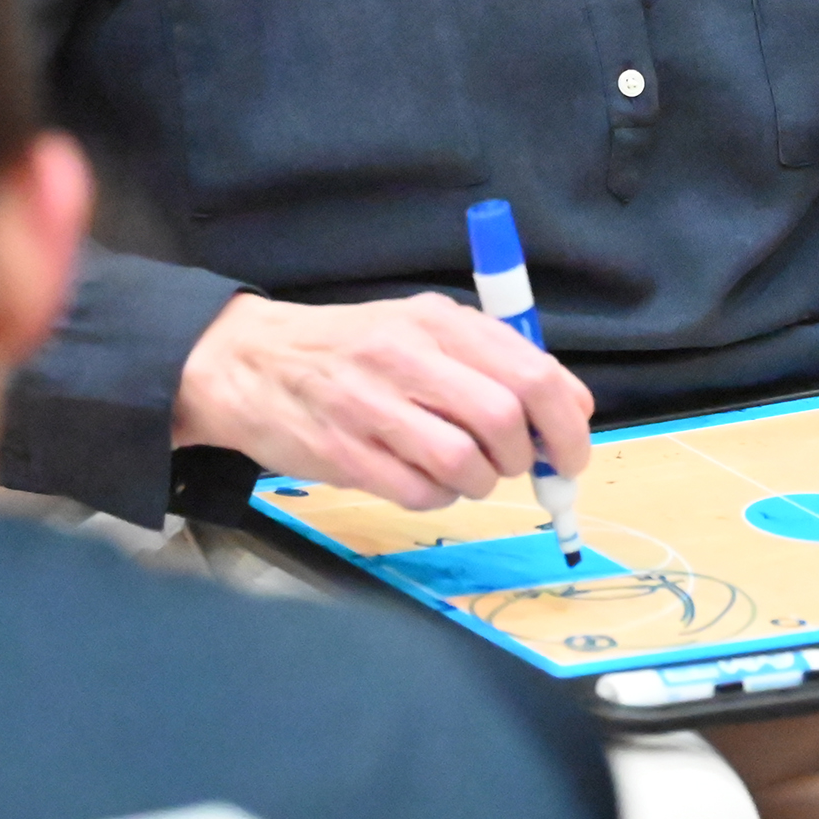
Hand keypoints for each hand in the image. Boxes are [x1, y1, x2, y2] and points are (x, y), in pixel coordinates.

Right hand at [173, 293, 593, 510]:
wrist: (248, 363)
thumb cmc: (351, 349)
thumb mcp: (421, 329)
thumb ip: (493, 359)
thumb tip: (570, 409)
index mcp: (439, 321)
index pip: (532, 372)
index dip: (567, 422)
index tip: (570, 450)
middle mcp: (408, 357)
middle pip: (504, 420)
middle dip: (524, 457)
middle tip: (516, 465)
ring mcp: (372, 407)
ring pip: (465, 464)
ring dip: (481, 481)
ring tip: (465, 471)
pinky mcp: (345, 454)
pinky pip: (419, 493)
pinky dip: (438, 497)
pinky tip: (425, 480)